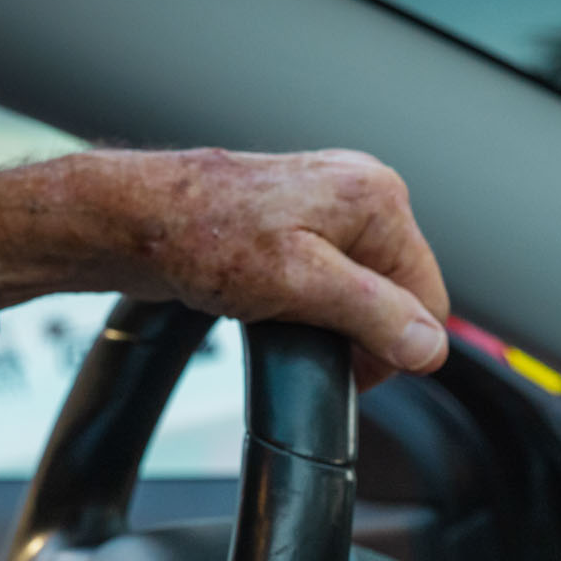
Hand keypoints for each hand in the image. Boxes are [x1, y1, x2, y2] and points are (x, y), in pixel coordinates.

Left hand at [7, 148, 451, 388]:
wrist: (130, 220)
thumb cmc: (200, 237)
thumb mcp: (298, 285)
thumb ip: (373, 315)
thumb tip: (429, 347)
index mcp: (376, 199)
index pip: (429, 298)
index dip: (396, 347)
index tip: (349, 366)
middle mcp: (362, 193)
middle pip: (400, 294)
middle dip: (361, 330)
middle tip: (306, 339)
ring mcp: (331, 207)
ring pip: (365, 291)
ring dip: (332, 320)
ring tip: (281, 317)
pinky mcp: (301, 223)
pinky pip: (332, 280)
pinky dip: (311, 305)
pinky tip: (274, 305)